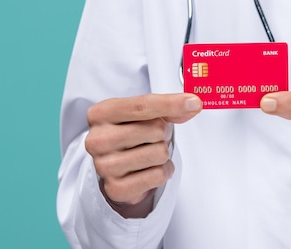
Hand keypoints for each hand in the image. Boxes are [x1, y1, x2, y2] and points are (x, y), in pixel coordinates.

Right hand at [85, 93, 201, 217]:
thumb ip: (167, 107)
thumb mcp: (142, 113)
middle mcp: (97, 139)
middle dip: (164, 133)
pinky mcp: (116, 188)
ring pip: (159, 153)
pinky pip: (158, 175)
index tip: (193, 102)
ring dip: (163, 153)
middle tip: (153, 137)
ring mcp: (104, 166)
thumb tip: (192, 104)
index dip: (171, 103)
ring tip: (150, 152)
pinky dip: (163, 171)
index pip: (142, 105)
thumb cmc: (130, 133)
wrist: (115, 165)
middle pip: (155, 129)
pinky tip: (151, 168)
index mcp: (101, 113)